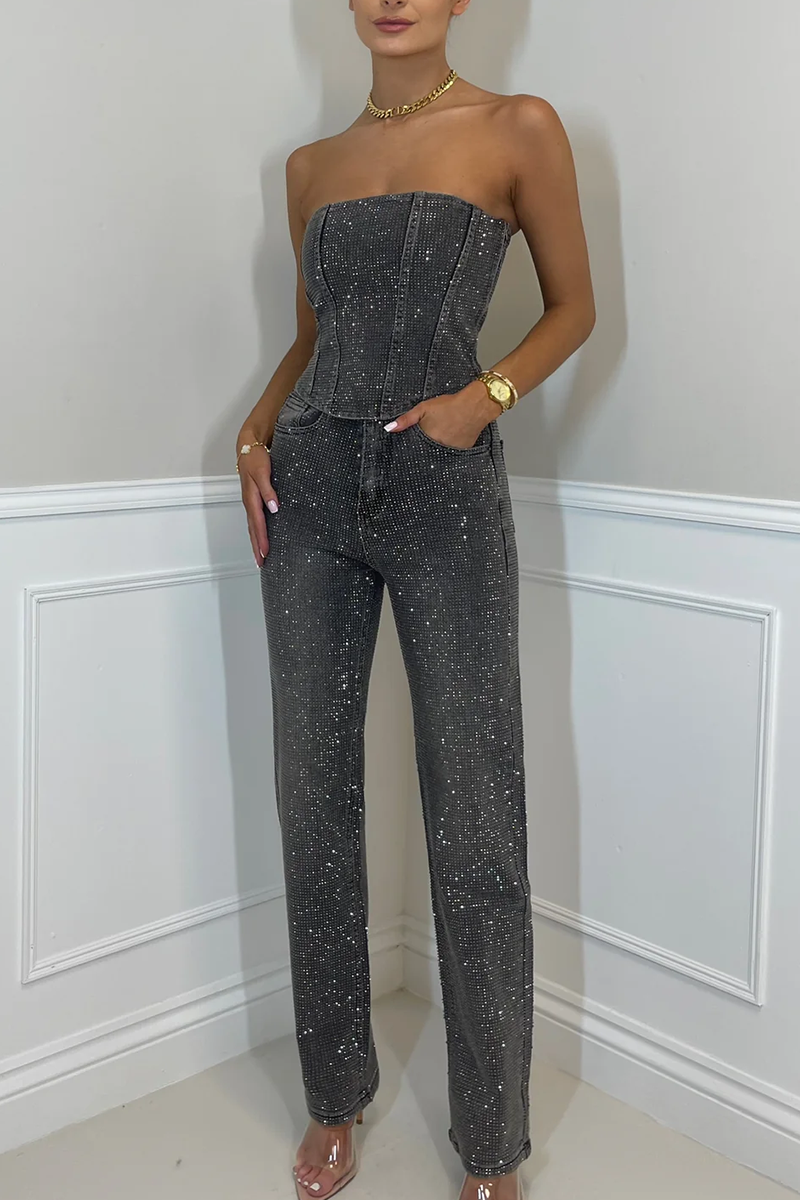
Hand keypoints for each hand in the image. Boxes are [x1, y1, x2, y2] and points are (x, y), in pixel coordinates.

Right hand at [238, 433, 277, 566]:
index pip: (258, 524)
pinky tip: (261, 537)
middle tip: (261, 564)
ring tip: (260, 557)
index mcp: (252, 498)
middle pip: (253, 530)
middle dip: (257, 547)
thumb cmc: (256, 457)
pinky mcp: (253, 499)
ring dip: (256, 542)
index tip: (266, 554)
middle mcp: (250, 502)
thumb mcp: (263, 471)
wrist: (248, 445)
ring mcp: (251, 501)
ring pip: (252, 526)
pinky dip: (256, 531)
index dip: (262, 540)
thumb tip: (274, 508)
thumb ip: (268, 490)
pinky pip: (254, 519)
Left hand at [383, 380, 498, 448]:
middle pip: (427, 451)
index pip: (415, 450)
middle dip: (426, 445)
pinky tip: (453, 435)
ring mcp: (451, 451)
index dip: (413, 447)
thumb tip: (390, 428)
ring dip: (439, 445)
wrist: (475, 405)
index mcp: (427, 439)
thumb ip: (406, 419)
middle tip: (434, 431)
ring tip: (445, 431)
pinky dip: (450, 445)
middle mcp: (439, 448)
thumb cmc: (450, 405)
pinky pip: (452, 451)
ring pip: (439, 452)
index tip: (413, 444)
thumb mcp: (424, 408)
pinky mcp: (462, 451)